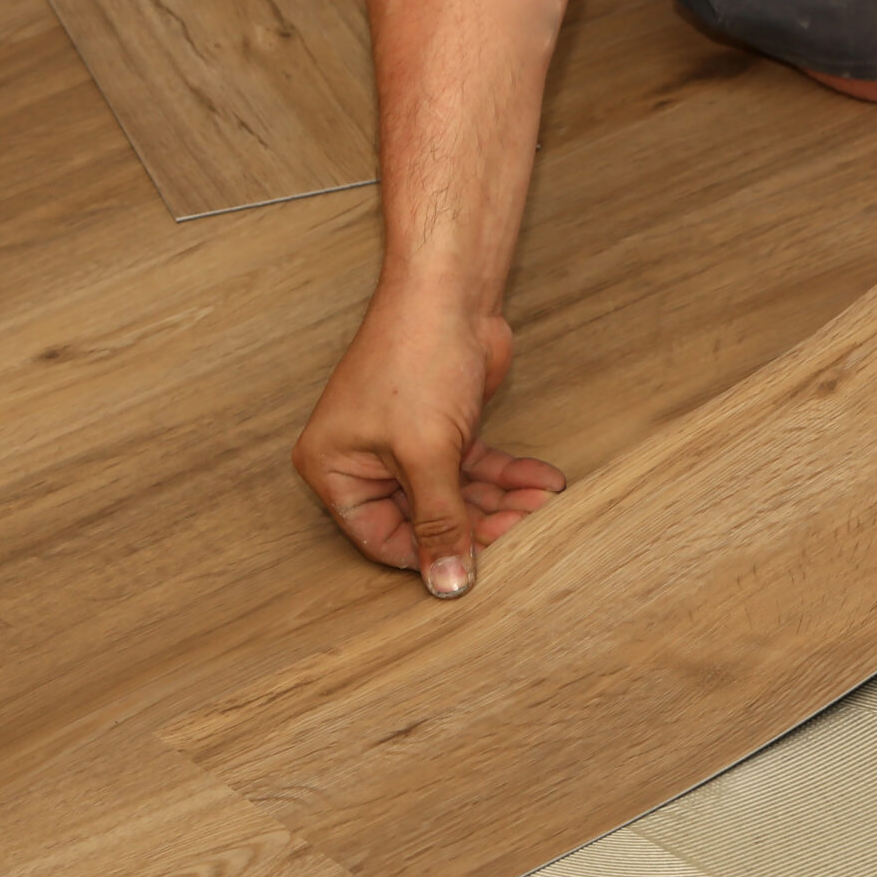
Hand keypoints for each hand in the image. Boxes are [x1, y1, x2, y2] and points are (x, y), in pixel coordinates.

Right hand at [293, 284, 566, 596]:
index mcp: (334, 469)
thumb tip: (445, 585)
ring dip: (502, 503)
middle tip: (524, 528)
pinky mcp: (442, 429)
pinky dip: (508, 476)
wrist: (450, 291)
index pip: (382, 539)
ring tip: (541, 505)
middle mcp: (364, 461)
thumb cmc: (416, 358)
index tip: (479, 566)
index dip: (431, 555)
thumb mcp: (426, 454)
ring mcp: (404, 445)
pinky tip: (543, 482)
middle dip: (478, 525)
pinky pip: (475, 469)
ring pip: (457, 496)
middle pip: (424, 519)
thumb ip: (439, 522)